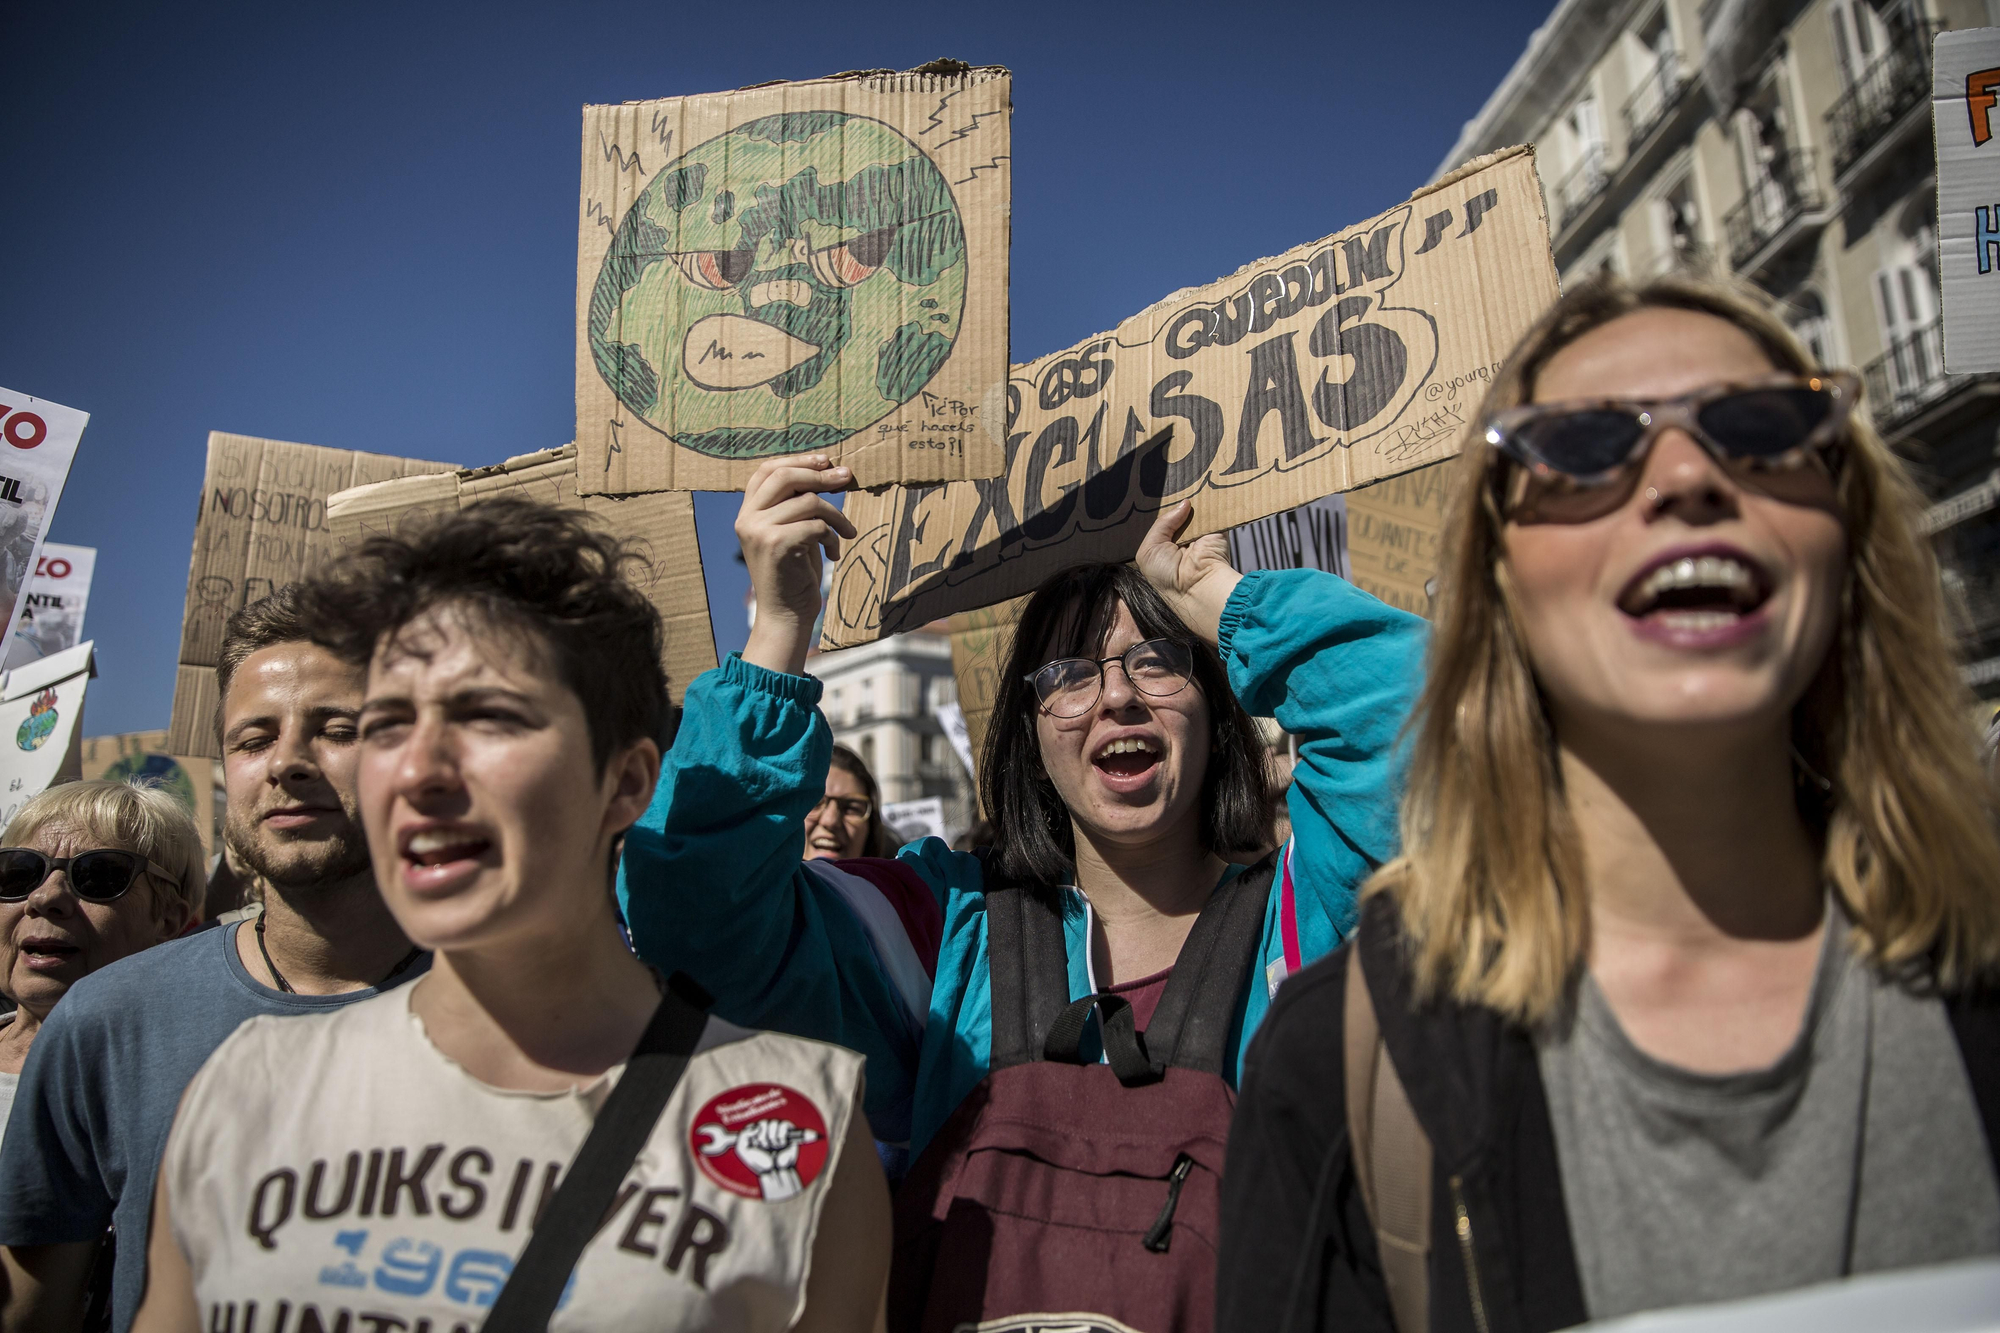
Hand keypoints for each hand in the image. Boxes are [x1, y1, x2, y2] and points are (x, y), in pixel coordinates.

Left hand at [733, 1118, 816, 1200]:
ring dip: (772, 1139)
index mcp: (755, 1132)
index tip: (755, 1147)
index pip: (753, 1125)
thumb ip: (742, 1135)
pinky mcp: (789, 1131)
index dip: (753, 1138)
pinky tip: (781, 1144)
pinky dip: (781, 1136)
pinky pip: (783, 1125)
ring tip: (773, 1147)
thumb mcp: (743, 1150)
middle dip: (763, 1139)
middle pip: (763, 1123)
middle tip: (765, 1148)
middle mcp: (766, 1129)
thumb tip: (756, 1126)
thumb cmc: (759, 1162)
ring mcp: (777, 1129)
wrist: (774, 1172)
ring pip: (773, 1123)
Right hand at [737, 457, 856, 675]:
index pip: (767, 470)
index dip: (798, 460)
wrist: (785, 616)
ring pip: (808, 501)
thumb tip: (831, 470)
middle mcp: (747, 519)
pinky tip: (834, 553)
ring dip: (836, 515)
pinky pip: (816, 525)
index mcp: (747, 512)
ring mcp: (758, 531)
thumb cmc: (794, 575)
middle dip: (820, 475)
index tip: (826, 460)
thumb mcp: (793, 531)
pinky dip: (832, 537)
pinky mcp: (776, 544)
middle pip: (785, 476)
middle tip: (847, 478)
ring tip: (846, 532)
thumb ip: (798, 503)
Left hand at [1137, 500, 1240, 644]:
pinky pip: (1212, 509)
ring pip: (1195, 508)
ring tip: (1184, 486)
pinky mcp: (1217, 528)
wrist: (1197, 585)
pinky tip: (1199, 490)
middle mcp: (1184, 539)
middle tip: (1172, 487)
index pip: (1164, 522)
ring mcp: (1201, 533)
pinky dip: (1208, 500)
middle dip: (1175, 500)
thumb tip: (1185, 503)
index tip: (1155, 493)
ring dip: (1192, 498)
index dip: (1162, 509)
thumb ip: (1162, 523)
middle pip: (1179, 512)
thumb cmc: (1166, 573)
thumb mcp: (1150, 549)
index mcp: (1167, 547)